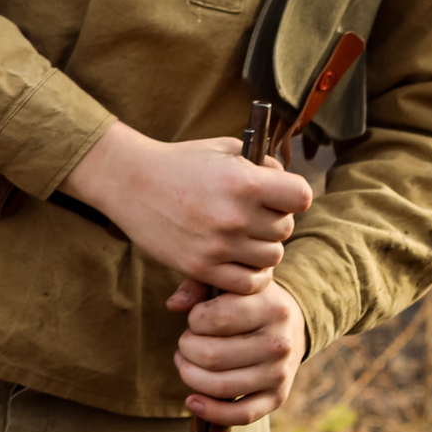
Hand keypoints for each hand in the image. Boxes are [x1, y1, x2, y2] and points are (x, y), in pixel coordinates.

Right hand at [63, 121, 311, 291]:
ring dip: (261, 247)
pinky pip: (249, 283)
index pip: (301, 197)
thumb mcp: (223, 149)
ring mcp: (219, 245)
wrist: (129, 181)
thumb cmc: (179, 162)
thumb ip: (260, 164)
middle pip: (285, 229)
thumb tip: (284, 180)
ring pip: (271, 258)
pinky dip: (249, 274)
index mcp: (244, 182)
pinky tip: (237, 258)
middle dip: (272, 219)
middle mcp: (236, 215)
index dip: (292, 194)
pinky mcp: (201, 267)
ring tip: (241, 234)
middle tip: (249, 212)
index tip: (278, 194)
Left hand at [166, 275, 305, 423]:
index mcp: (270, 307)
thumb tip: (173, 305)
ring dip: (191, 376)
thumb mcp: (228, 283)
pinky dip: (211, 412)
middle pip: (212, 356)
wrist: (289, 324)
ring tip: (185, 363)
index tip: (195, 318)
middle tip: (186, 342)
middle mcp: (279, 343)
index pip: (215, 318)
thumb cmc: (247, 300)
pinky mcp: (277, 398)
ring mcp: (280, 374)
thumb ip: (197, 285)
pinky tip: (192, 401)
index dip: (194, 320)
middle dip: (186, 349)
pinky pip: (241, 415)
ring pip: (221, 387)